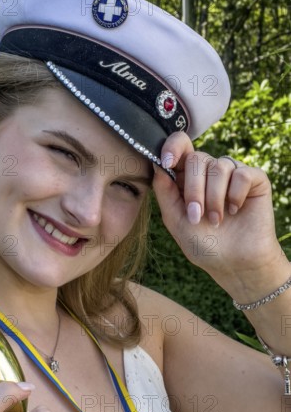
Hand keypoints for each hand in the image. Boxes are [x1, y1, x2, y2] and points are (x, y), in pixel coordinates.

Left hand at [152, 132, 285, 293]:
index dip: (172, 147)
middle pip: (197, 159)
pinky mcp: (254, 180)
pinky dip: (235, 195)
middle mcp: (209, 171)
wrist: (233, 264)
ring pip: (219, 166)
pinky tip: (235, 210)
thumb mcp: (174, 218)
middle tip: (196, 215)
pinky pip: (242, 174)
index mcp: (187, 177)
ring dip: (214, 198)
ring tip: (215, 220)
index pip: (180, 147)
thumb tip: (157, 163)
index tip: (166, 162)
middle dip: (194, 189)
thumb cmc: (202, 243)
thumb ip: (164, 190)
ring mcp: (232, 173)